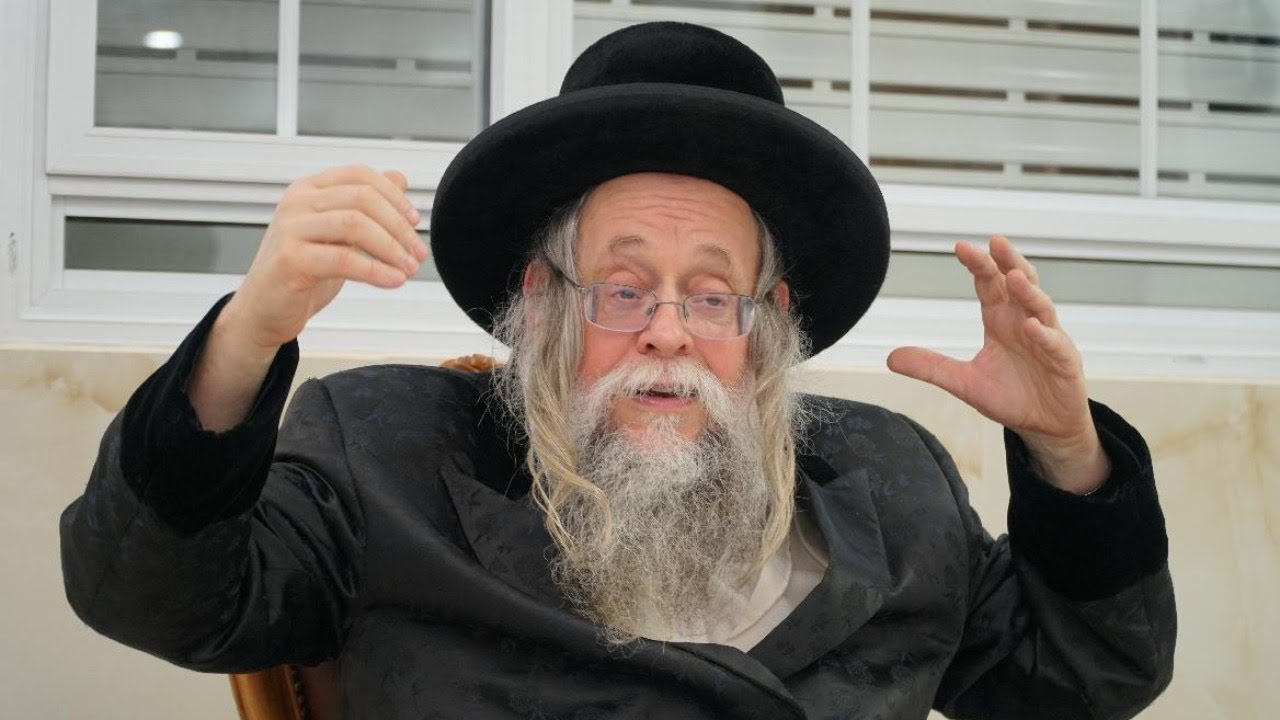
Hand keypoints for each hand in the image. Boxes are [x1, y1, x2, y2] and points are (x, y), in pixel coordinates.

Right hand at [224, 164, 427, 351]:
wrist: (264, 310)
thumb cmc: (301, 271)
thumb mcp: (338, 233)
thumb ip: (365, 206)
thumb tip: (400, 178)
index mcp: (309, 190)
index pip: (360, 175)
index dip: (394, 196)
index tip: (415, 221)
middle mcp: (297, 202)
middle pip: (363, 198)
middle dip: (399, 226)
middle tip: (418, 252)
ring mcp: (291, 229)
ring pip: (355, 224)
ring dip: (391, 248)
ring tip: (409, 268)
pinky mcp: (290, 259)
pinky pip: (343, 259)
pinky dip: (376, 270)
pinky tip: (393, 280)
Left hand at [886, 236, 1108, 492]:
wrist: (1044, 426)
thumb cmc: (1010, 396)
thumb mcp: (964, 383)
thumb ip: (932, 367)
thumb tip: (890, 357)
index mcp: (1000, 321)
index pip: (989, 285)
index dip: (978, 265)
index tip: (961, 247)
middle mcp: (1024, 322)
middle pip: (1018, 283)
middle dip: (1007, 262)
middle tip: (995, 242)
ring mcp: (1048, 339)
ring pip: (1040, 306)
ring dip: (1028, 291)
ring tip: (1013, 277)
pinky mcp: (1064, 362)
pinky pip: (1055, 344)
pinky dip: (1045, 335)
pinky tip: (1033, 327)